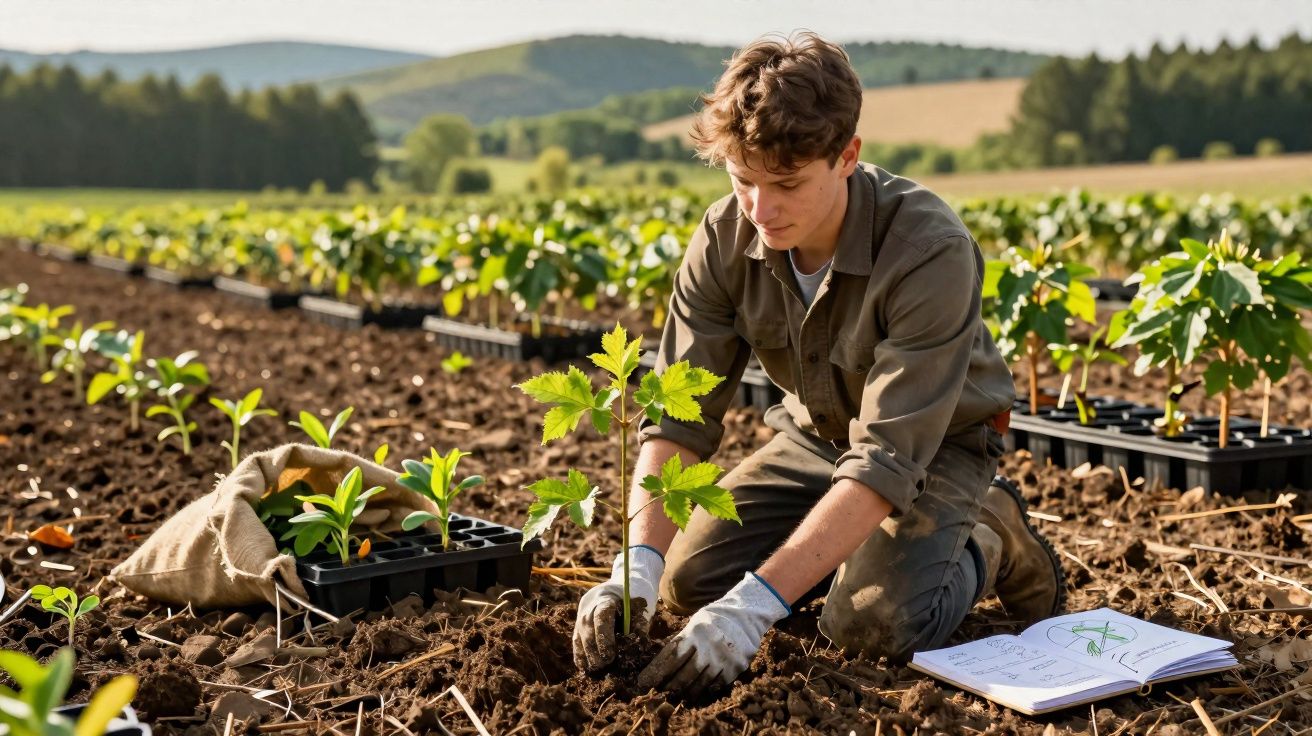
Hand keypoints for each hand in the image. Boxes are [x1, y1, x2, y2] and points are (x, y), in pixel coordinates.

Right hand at [574, 545, 663, 670]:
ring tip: (595, 671)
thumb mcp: (642, 606)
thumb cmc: (637, 594)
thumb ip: (638, 627)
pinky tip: (585, 667)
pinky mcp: (580, 621)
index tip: (610, 656)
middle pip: (587, 629)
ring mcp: (581, 612)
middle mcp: (589, 604)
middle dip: (594, 651)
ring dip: (586, 655)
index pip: (601, 618)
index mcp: (606, 596)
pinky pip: (577, 639)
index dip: (604, 638)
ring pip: (579, 636)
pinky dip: (580, 653)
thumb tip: (634, 651)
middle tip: (604, 667)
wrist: (626, 580)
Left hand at [637, 572, 789, 695]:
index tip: (644, 682)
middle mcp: (708, 647)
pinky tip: (695, 695)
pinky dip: (704, 691)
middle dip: (668, 687)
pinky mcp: (735, 668)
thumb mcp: (695, 623)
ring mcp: (723, 659)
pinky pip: (715, 686)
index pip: (670, 657)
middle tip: (657, 694)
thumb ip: (682, 641)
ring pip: (698, 684)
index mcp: (694, 633)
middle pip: (682, 674)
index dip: (656, 672)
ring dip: (684, 693)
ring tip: (674, 698)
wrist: (747, 615)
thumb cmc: (715, 618)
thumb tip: (663, 662)